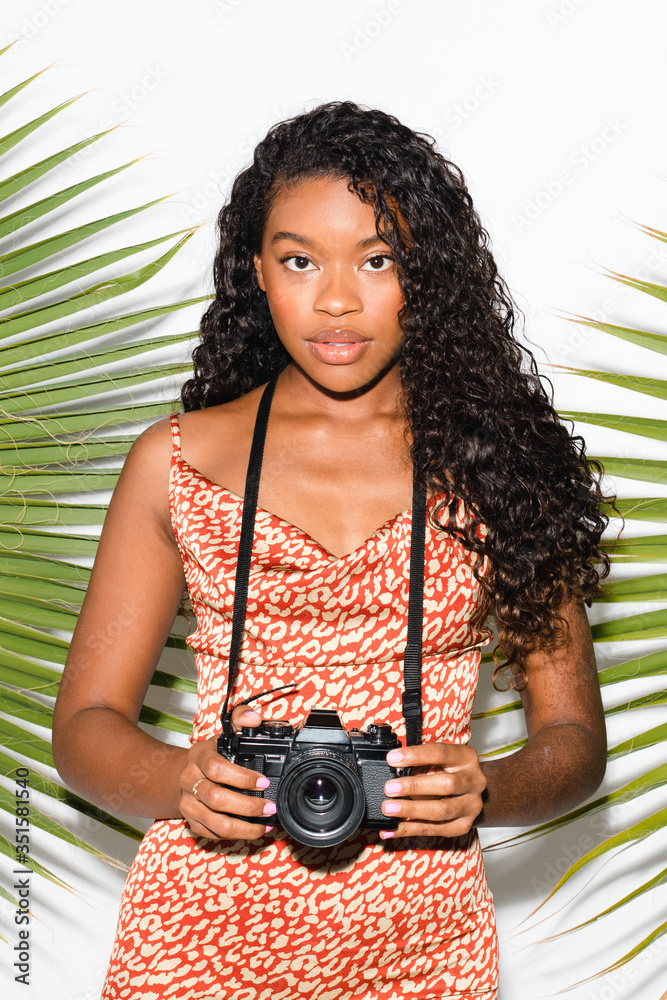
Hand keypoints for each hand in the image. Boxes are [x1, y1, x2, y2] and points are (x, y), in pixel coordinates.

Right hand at [178, 706, 275, 841]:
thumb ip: (241, 719)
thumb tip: (254, 718)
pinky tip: (253, 830)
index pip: (217, 769)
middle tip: (269, 807)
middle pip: (216, 799)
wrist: (189, 772)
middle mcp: (188, 780)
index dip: (242, 778)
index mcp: (198, 756)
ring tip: (265, 824)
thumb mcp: (226, 732)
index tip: (264, 782)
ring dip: (244, 827)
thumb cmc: (213, 754)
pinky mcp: (191, 821)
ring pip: (215, 823)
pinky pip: (213, 834)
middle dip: (248, 806)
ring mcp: (187, 803)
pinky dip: (236, 835)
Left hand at [379, 742, 485, 838]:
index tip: (392, 759)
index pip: (441, 753)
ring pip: (442, 811)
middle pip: (447, 784)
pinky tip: (391, 829)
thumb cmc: (448, 770)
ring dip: (412, 810)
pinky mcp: (464, 825)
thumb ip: (421, 764)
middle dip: (415, 786)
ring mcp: (471, 805)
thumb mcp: (438, 760)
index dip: (415, 755)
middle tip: (390, 788)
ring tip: (389, 809)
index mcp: (466, 757)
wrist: (470, 791)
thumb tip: (395, 771)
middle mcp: (474, 781)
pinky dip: (410, 830)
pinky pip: (435, 830)